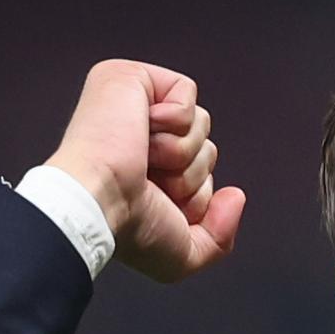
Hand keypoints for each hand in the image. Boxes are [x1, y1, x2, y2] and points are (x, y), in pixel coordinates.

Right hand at [45, 59, 245, 282]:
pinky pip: (187, 93)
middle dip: (191, 174)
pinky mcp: (129, 78)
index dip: (195, 194)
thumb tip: (235, 197)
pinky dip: (174, 120)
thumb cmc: (127, 228)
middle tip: (150, 181)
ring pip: (201, 122)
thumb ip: (220, 237)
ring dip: (182, 151)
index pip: (201, 172)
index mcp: (145, 172)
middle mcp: (137, 137)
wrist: (98, 203)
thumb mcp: (182, 255)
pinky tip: (141, 131)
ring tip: (144, 159)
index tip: (158, 202)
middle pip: (206, 147)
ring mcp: (131, 105)